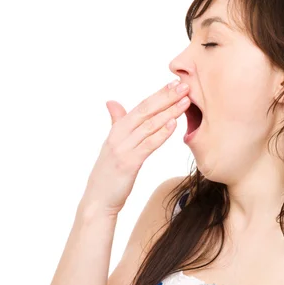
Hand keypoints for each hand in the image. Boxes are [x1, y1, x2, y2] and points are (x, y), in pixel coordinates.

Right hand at [82, 79, 190, 215]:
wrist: (98, 201)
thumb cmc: (109, 175)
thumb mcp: (112, 146)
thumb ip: (116, 124)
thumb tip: (112, 103)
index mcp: (117, 130)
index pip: (141, 107)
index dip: (159, 94)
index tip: (175, 83)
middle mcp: (118, 135)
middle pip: (146, 111)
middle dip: (166, 97)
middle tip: (185, 86)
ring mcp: (122, 149)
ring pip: (149, 125)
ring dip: (169, 112)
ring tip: (185, 102)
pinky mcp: (128, 163)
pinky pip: (147, 145)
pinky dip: (161, 134)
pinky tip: (173, 124)